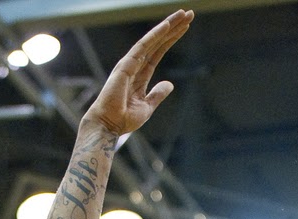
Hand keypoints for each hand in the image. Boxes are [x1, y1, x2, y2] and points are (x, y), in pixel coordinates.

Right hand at [82, 10, 192, 139]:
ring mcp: (130, 62)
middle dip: (174, 27)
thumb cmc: (124, 118)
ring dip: (168, 25)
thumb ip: (158, 94)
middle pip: (158, 41)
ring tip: (183, 14)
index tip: (185, 27)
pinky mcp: (126, 64)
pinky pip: (143, 46)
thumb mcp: (147, 107)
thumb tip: (170, 84)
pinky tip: (167, 25)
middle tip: (189, 13)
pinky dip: (155, 35)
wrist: (109, 125)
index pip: (159, 52)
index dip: (171, 39)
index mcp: (140, 74)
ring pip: (153, 39)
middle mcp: (135, 64)